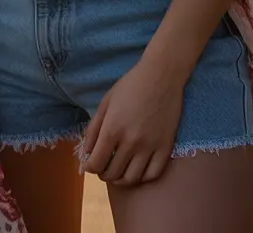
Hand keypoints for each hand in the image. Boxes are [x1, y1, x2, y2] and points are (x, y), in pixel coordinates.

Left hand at [80, 56, 185, 185]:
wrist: (162, 74)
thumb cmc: (131, 85)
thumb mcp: (106, 103)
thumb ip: (93, 129)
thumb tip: (86, 154)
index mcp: (112, 129)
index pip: (95, 164)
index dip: (90, 167)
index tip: (92, 162)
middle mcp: (131, 141)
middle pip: (112, 174)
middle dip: (104, 173)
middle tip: (105, 166)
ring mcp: (150, 146)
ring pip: (131, 179)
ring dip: (121, 179)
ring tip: (119, 170)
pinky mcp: (166, 146)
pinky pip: (152, 174)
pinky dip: (142, 177)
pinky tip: (137, 169)